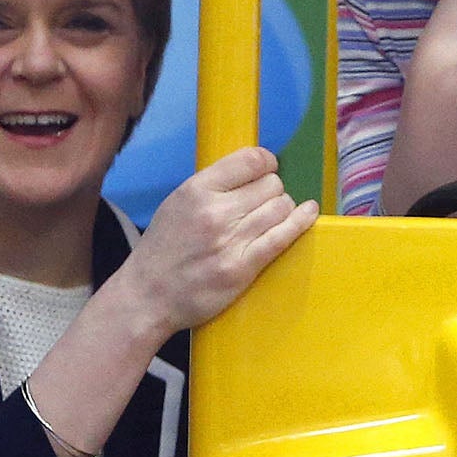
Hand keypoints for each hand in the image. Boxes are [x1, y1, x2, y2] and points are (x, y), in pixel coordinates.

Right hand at [115, 147, 317, 337]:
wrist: (148, 295)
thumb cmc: (164, 248)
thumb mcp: (178, 203)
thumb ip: (213, 186)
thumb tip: (254, 169)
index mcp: (197, 190)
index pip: (250, 161)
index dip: (266, 162)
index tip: (268, 168)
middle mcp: (215, 211)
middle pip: (270, 185)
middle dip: (272, 190)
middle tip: (265, 201)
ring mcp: (230, 240)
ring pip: (281, 208)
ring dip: (284, 209)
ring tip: (275, 215)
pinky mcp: (243, 267)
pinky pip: (283, 236)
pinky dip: (301, 222)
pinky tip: (309, 213)